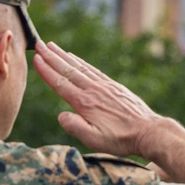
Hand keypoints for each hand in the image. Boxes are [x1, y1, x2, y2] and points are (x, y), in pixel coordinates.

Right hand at [33, 41, 160, 155]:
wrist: (148, 131)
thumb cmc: (121, 140)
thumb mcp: (95, 140)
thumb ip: (76, 128)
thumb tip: (61, 116)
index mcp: (85, 103)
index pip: (61, 84)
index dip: (46, 71)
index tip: (36, 58)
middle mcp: (93, 90)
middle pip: (67, 70)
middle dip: (51, 57)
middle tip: (38, 44)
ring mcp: (104, 86)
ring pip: (79, 67)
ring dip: (63, 56)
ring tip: (52, 46)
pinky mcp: (113, 86)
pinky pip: (92, 70)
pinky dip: (80, 62)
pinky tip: (73, 57)